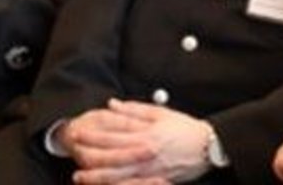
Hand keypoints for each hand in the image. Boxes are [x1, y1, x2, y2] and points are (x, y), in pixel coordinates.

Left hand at [66, 99, 213, 183]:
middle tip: (74, 154)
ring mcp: (149, 169)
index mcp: (147, 134)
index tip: (78, 132)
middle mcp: (145, 152)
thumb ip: (135, 110)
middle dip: (89, 156)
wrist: (208, 148)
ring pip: (116, 176)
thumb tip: (112, 104)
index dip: (93, 135)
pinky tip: (104, 184)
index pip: (113, 135)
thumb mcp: (162, 114)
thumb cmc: (186, 129)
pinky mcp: (154, 181)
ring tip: (80, 176)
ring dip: (95, 176)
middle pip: (110, 157)